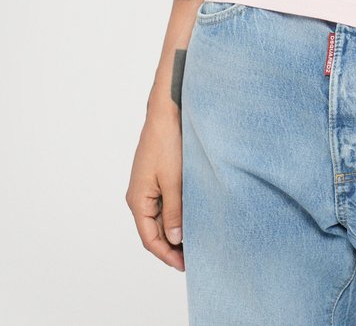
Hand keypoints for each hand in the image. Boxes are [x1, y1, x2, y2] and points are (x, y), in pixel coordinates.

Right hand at [126, 109, 184, 270]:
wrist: (167, 112)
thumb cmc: (168, 143)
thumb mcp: (174, 181)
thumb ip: (174, 212)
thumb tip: (175, 239)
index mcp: (138, 200)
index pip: (149, 238)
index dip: (166, 254)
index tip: (184, 264)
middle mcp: (139, 196)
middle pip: (155, 230)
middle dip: (172, 244)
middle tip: (194, 255)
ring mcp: (148, 186)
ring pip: (161, 216)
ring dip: (176, 228)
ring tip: (196, 238)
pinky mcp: (157, 177)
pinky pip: (165, 202)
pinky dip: (177, 212)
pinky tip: (192, 216)